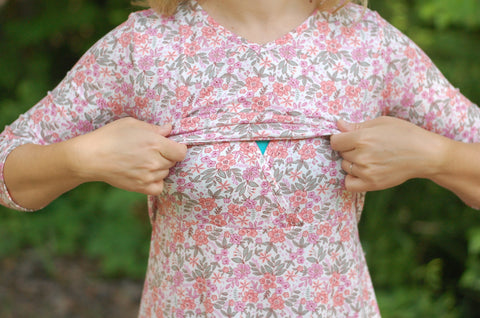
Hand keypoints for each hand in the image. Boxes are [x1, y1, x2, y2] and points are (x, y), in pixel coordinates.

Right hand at [70, 117, 186, 194]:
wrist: (90, 157)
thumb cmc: (110, 136)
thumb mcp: (132, 124)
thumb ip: (154, 128)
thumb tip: (169, 130)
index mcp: (156, 143)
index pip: (181, 152)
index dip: (177, 148)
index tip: (170, 145)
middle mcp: (155, 161)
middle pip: (173, 162)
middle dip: (166, 156)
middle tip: (151, 151)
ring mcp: (148, 176)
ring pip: (165, 173)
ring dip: (160, 168)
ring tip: (143, 161)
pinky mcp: (141, 187)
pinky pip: (158, 188)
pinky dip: (156, 182)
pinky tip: (146, 174)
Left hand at [330, 116, 445, 191]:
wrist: (426, 155)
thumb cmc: (405, 134)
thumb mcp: (381, 122)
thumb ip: (357, 126)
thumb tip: (338, 125)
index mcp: (362, 138)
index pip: (335, 141)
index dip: (341, 138)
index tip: (349, 138)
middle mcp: (362, 156)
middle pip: (341, 154)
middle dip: (349, 149)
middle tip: (366, 147)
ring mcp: (366, 172)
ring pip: (345, 167)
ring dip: (352, 163)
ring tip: (370, 157)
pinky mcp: (372, 184)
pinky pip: (349, 184)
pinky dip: (352, 178)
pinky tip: (362, 172)